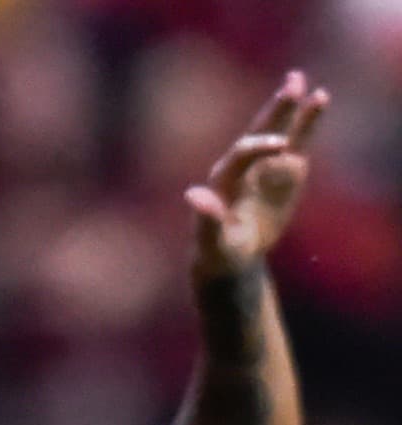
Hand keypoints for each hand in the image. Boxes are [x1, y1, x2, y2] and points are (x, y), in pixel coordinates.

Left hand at [189, 69, 328, 276]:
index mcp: (223, 180)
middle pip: (257, 132)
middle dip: (274, 112)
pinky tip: (320, 96)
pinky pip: (299, 141)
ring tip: (302, 80)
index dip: (259, 148)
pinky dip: (308, 122)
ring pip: (280, 131)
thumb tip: (193, 194)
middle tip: (292, 85)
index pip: (241, 155)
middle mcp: (243, 166)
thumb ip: (206, 219)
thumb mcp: (211, 242)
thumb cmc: (217, 251)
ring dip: (290, 107)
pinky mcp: (285, 170)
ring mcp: (265, 166)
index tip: (281, 146)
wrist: (230, 255)